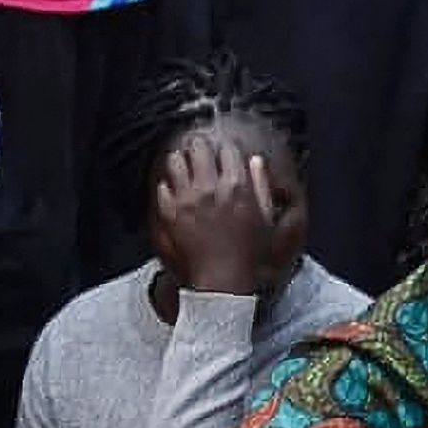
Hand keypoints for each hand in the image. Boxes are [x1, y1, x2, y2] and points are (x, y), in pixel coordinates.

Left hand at [155, 138, 276, 296]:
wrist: (223, 279)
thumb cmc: (248, 252)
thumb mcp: (265, 217)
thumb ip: (261, 185)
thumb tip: (255, 160)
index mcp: (237, 186)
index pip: (227, 151)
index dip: (226, 150)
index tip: (224, 154)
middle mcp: (210, 187)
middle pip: (199, 149)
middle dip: (200, 148)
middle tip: (200, 151)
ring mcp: (187, 199)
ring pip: (176, 161)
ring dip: (181, 161)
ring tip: (183, 164)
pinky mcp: (170, 212)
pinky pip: (162, 187)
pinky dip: (168, 186)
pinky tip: (174, 191)